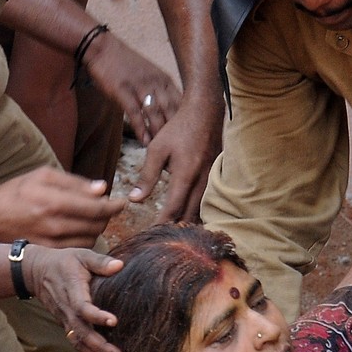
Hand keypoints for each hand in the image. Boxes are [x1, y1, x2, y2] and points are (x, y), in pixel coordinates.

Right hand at [0, 167, 124, 246]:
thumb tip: (102, 189)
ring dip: (97, 229)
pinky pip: (77, 250)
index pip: (98, 207)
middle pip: (97, 225)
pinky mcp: (48, 254)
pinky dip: (85, 240)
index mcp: (54, 201)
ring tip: (92, 219)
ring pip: (90, 240)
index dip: (115, 206)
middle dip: (107, 217)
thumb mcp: (42, 176)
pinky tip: (80, 231)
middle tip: (106, 209)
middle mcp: (53, 225)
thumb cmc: (16, 192)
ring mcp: (50, 243)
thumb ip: (74, 182)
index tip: (122, 203)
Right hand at [22, 245, 123, 351]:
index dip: (97, 315)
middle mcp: (67, 309)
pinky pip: (75, 341)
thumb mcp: (82, 255)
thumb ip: (100, 262)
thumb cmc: (64, 261)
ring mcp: (65, 318)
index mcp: (73, 290)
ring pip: (77, 341)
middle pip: (81, 331)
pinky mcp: (65, 324)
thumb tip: (120, 266)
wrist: (37, 271)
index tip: (114, 320)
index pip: (83, 307)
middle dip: (99, 345)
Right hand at [84, 33, 181, 144]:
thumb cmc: (125, 64)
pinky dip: (141, 128)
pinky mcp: (122, 90)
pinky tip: (144, 141)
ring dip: (159, 133)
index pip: (182, 103)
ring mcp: (139, 86)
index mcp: (164, 79)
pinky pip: (135, 112)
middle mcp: (155, 82)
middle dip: (176, 131)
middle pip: (171, 110)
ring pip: (155, 113)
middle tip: (180, 149)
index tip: (191, 138)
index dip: (187, 121)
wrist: (102, 48)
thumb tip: (169, 111)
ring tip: (162, 150)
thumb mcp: (150, 74)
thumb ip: (161, 91)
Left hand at [128, 95, 223, 222]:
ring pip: (201, 210)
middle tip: (163, 239)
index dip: (162, 223)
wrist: (205, 112)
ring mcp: (211, 180)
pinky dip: (198, 211)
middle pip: (189, 214)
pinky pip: (207, 201)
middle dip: (176, 228)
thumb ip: (147, 176)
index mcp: (184, 175)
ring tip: (176, 233)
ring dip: (188, 222)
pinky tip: (191, 217)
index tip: (152, 234)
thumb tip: (135, 200)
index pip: (173, 208)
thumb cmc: (178, 129)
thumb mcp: (157, 149)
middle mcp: (201, 181)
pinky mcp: (216, 177)